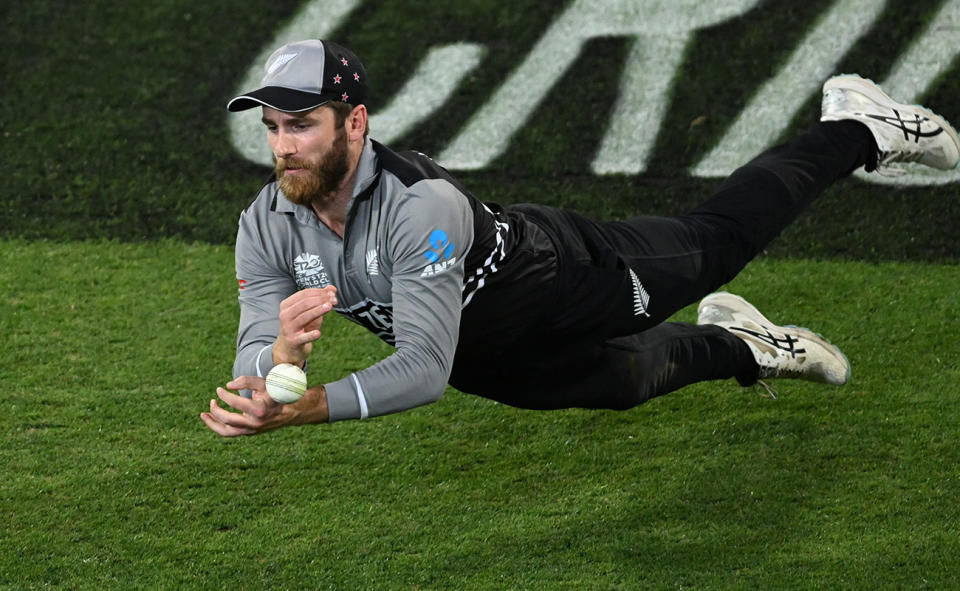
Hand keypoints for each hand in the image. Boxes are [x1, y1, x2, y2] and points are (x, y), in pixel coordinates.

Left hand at [200, 376, 328, 436]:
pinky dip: (219, 427)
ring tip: (203, 415)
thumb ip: (247, 380)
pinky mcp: (249, 433)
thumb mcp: (264, 383)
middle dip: (216, 410)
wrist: (288, 411)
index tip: (219, 389)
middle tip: (212, 400)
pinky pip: (230, 433)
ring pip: (226, 432)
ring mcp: (251, 430)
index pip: (235, 404)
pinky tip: (212, 419)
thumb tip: (228, 385)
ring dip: (212, 423)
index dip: (224, 395)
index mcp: (259, 410)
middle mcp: (255, 423)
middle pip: (228, 420)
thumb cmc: (275, 393)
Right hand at [274, 286, 337, 365]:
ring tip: (329, 307)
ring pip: (304, 317)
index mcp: (287, 305)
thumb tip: (332, 288)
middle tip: (334, 300)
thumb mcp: (309, 312)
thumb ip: (320, 300)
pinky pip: (303, 337)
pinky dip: (311, 335)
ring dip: (317, 311)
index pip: (304, 294)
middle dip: (321, 300)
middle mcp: (285, 315)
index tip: (332, 293)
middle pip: (304, 304)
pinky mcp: (293, 341)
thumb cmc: (301, 326)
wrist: (289, 348)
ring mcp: (288, 328)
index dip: (319, 292)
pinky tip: (318, 333)